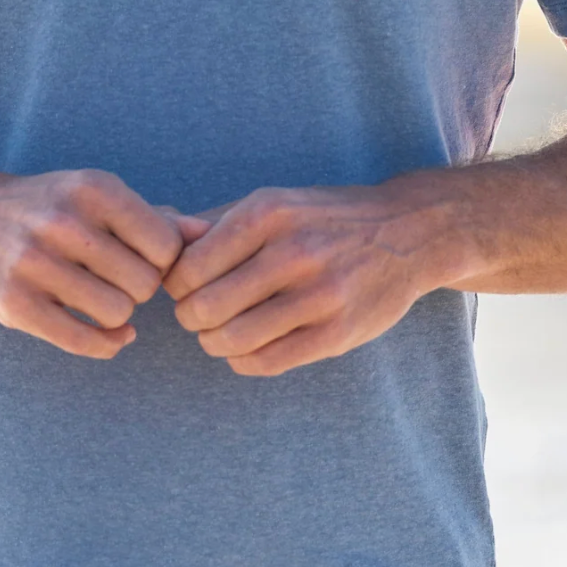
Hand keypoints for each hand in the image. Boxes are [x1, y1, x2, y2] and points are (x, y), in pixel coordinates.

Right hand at [0, 165, 208, 359]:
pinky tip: (109, 333)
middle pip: (146, 283)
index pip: (165, 244)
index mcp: (92, 189)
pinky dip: (107, 343)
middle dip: (140, 289)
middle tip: (120, 282)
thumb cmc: (43, 205)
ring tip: (103, 299)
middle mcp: (65, 222)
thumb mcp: (95, 195)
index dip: (163, 260)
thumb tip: (210, 235)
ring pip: (118, 312)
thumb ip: (154, 217)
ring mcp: (36, 265)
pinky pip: (84, 340)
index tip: (144, 260)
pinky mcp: (15, 305)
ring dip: (119, 314)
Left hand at [164, 179, 473, 376]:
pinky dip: (243, 361)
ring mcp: (319, 295)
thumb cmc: (323, 219)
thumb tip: (159, 230)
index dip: (175, 284)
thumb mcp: (272, 204)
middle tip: (199, 315)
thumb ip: (214, 222)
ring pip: (233, 339)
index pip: (189, 266)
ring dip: (214, 343)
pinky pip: (267, 362)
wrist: (407, 232)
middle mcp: (293, 251)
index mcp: (268, 213)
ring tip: (220, 334)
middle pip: (204, 306)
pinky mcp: (337, 332)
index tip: (186, 287)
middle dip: (190, 318)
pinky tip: (246, 349)